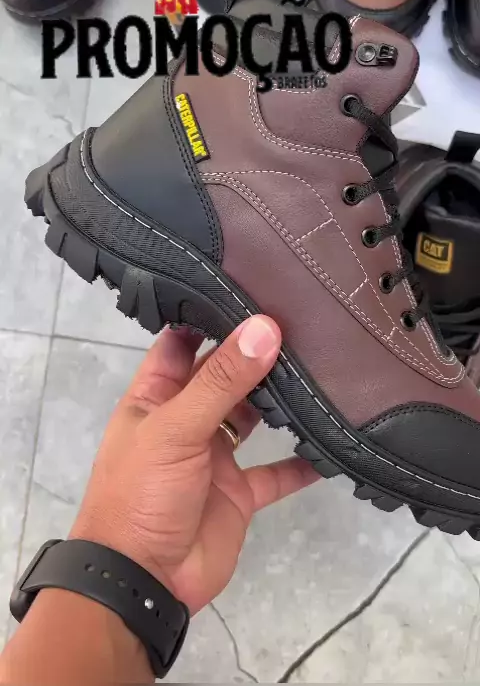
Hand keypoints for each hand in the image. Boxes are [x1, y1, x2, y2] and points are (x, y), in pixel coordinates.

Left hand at [70, 315, 319, 614]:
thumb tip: (265, 328)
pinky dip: (301, 462)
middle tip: (302, 320)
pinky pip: (275, 472)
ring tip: (321, 366)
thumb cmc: (142, 493)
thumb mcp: (176, 429)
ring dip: (279, 400)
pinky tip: (332, 443)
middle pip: (224, 376)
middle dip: (254, 353)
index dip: (209, 314)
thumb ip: (222, 381)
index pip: (182, 342)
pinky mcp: (239, 493)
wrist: (143, 582)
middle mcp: (186, 420)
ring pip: (252, 418)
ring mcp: (214, 457)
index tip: (250, 285)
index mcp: (157, 398)